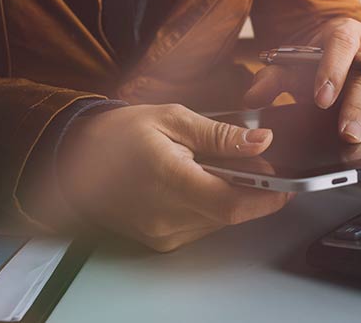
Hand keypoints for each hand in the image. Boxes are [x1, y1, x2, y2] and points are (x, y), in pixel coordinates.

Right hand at [55, 104, 290, 251]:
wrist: (74, 159)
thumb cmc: (119, 134)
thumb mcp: (173, 118)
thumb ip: (221, 135)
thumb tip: (261, 142)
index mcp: (169, 179)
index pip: (233, 203)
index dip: (268, 196)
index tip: (287, 183)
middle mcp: (165, 216)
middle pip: (230, 214)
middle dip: (252, 191)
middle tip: (253, 163)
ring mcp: (161, 233)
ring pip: (218, 221)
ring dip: (230, 197)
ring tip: (215, 167)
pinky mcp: (159, 241)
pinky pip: (201, 226)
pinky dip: (210, 206)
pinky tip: (197, 182)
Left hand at [244, 18, 360, 142]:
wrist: (351, 43)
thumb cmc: (324, 58)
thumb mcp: (296, 65)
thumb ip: (273, 79)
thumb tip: (252, 96)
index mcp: (344, 32)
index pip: (339, 46)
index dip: (331, 71)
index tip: (321, 98)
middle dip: (360, 105)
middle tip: (349, 134)